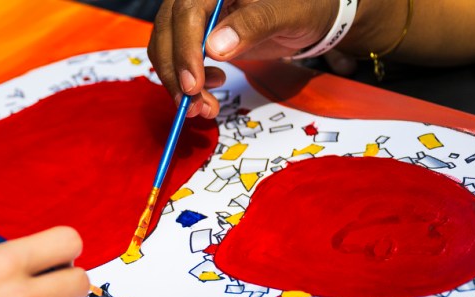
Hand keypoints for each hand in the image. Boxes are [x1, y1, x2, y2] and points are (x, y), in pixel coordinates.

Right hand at [149, 0, 338, 117]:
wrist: (308, 15)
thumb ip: (255, 24)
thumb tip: (215, 48)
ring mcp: (195, 14)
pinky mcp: (196, 34)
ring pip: (166, 47)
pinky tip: (209, 90)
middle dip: (176, 72)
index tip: (193, 85)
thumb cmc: (304, 6)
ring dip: (177, 83)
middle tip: (193, 106)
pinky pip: (177, 57)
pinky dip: (185, 81)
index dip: (185, 49)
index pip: (187, 11)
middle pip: (168, 30)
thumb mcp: (288, 12)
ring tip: (204, 107)